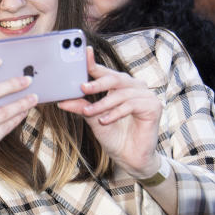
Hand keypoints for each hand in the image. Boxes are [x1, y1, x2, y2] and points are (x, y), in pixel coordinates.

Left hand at [57, 47, 162, 177]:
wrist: (129, 158)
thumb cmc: (114, 137)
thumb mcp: (93, 119)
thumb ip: (81, 107)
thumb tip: (62, 101)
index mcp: (121, 86)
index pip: (106, 73)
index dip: (94, 64)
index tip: (83, 55)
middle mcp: (134, 87)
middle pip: (115, 78)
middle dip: (97, 83)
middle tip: (82, 88)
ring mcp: (145, 95)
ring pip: (121, 94)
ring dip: (103, 104)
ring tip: (89, 112)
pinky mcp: (153, 106)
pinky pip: (131, 105)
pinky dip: (116, 113)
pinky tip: (105, 120)